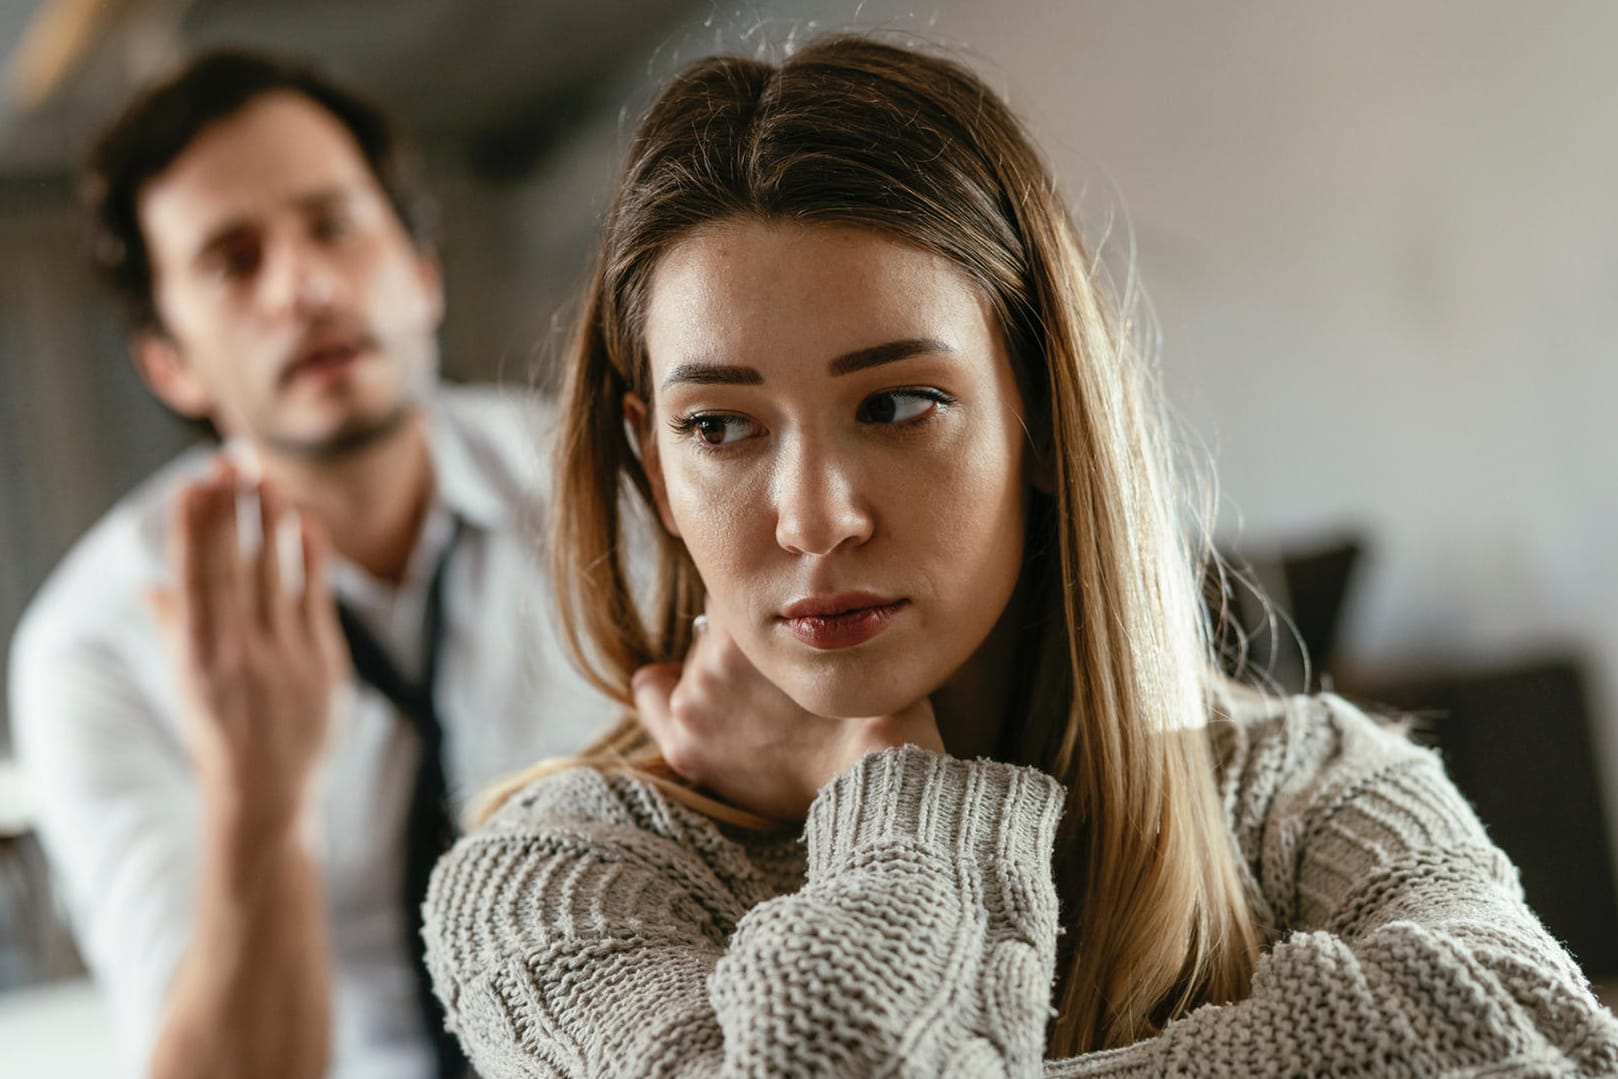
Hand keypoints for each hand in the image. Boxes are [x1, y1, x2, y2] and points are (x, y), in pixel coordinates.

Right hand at [148, 459, 348, 849]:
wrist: (267, 793)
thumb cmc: (220, 734)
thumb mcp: (186, 683)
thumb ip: (176, 629)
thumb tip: (152, 584)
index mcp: (195, 657)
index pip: (194, 578)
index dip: (194, 530)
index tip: (194, 485)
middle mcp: (237, 654)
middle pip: (234, 567)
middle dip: (232, 512)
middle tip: (231, 461)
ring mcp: (283, 658)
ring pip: (276, 576)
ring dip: (271, 523)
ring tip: (267, 479)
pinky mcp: (323, 664)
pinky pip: (316, 599)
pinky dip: (311, 559)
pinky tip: (306, 524)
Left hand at [632, 615, 942, 821]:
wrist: (869, 781)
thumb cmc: (873, 709)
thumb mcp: (851, 634)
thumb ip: (814, 607)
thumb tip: (802, 587)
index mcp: (752, 624)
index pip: (742, 588)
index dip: (768, 604)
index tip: (784, 622)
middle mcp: (711, 659)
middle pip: (717, 627)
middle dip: (743, 642)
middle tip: (775, 675)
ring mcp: (694, 703)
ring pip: (696, 659)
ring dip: (720, 673)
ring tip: (760, 704)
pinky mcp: (685, 745)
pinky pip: (655, 692)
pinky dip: (668, 690)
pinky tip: (697, 698)